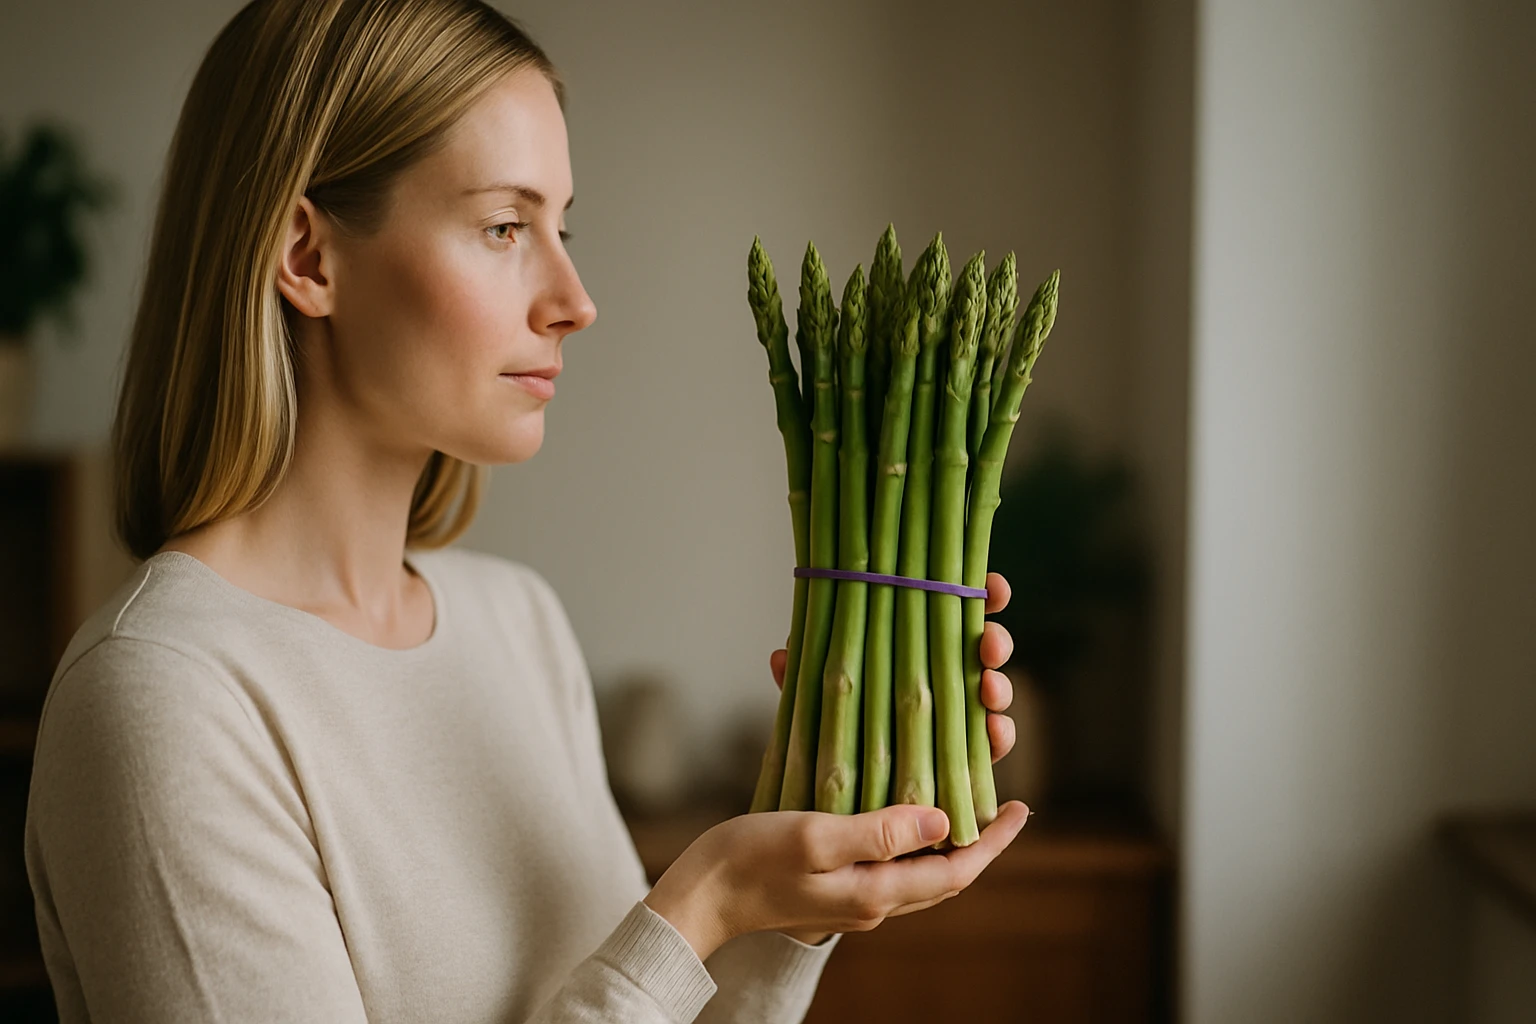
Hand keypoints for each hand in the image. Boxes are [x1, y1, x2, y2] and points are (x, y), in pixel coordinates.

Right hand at [756, 572, 1019, 945]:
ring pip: (916, 869)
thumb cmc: (748, 862)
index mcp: (876, 892)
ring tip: (958, 795)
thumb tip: (942, 821)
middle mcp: (872, 902)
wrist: (697, 897)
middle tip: (998, 796)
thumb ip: (880, 832)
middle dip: (976, 838)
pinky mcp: (829, 886)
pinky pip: (885, 862)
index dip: (993, 842)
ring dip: (942, 836)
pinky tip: (899, 805)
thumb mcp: (815, 835)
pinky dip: (904, 834)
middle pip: (944, 873)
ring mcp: (851, 898)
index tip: (1022, 808)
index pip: (956, 872)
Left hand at [769, 571, 1017, 764]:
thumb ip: (803, 677)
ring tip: (989, 689)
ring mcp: (959, 711)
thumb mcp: (813, 696)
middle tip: (990, 643)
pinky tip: (994, 730)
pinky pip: (993, 741)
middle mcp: (943, 672)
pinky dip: (999, 734)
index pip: (953, 609)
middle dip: (996, 639)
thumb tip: (782, 656)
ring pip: (994, 691)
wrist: (836, 791)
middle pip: (983, 646)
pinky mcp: (968, 752)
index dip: (981, 593)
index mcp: (914, 644)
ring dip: (1000, 686)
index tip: (994, 586)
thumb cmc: (832, 725)